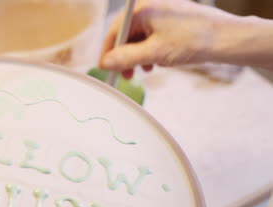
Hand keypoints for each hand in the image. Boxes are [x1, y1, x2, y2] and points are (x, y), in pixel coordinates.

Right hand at [100, 0, 234, 78]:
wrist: (227, 38)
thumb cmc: (193, 40)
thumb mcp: (154, 53)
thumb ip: (126, 58)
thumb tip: (106, 62)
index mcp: (143, 9)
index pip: (116, 30)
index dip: (109, 52)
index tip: (106, 68)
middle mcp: (150, 7)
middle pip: (127, 34)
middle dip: (125, 56)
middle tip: (126, 74)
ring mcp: (162, 13)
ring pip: (140, 37)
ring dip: (138, 56)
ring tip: (146, 69)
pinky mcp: (171, 20)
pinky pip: (152, 36)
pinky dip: (150, 51)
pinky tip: (157, 62)